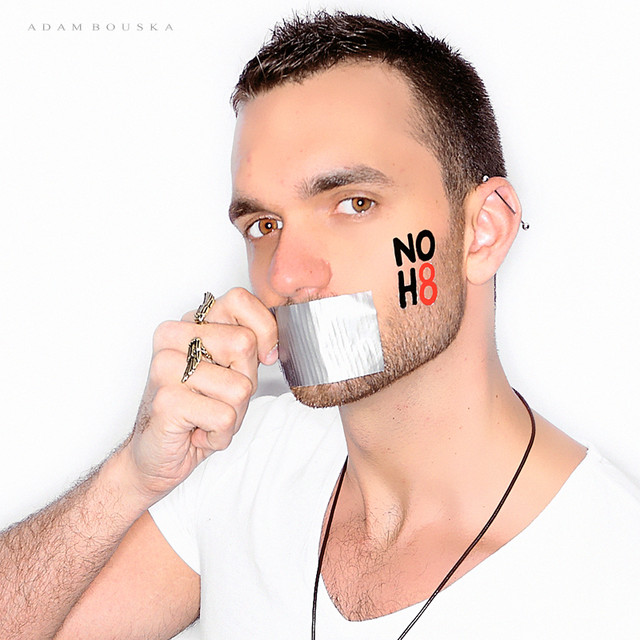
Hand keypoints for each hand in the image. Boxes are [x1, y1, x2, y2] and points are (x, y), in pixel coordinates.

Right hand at [121, 288, 277, 503]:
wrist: (155, 453)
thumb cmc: (199, 409)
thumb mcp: (230, 369)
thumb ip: (248, 344)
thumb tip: (271, 344)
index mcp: (189, 323)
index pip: (238, 300)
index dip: (263, 329)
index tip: (261, 356)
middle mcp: (172, 338)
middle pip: (244, 344)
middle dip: (246, 381)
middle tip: (219, 397)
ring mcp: (165, 367)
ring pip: (240, 387)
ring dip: (234, 414)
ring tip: (207, 415)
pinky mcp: (166, 401)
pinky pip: (224, 417)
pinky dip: (220, 435)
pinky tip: (198, 431)